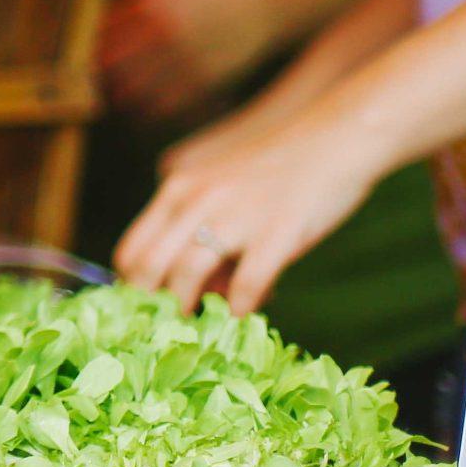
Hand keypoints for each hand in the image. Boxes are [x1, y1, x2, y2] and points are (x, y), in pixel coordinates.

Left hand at [98, 0, 281, 119]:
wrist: (262, 2)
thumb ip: (127, 10)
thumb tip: (92, 37)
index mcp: (148, 6)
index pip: (101, 41)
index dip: (90, 60)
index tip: (88, 70)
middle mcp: (164, 31)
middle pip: (113, 69)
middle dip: (101, 84)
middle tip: (98, 92)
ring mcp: (186, 56)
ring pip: (137, 93)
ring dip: (123, 103)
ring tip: (121, 105)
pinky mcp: (207, 78)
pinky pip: (167, 107)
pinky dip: (152, 114)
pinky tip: (147, 113)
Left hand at [114, 107, 387, 317]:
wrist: (334, 137)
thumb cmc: (277, 169)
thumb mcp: (222, 190)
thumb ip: (203, 232)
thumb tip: (202, 292)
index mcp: (177, 188)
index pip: (132, 249)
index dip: (131, 287)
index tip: (142, 311)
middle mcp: (196, 199)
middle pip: (150, 266)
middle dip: (151, 305)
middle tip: (164, 330)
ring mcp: (234, 215)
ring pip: (187, 275)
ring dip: (188, 308)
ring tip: (197, 328)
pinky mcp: (276, 231)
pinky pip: (246, 283)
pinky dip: (239, 308)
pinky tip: (242, 316)